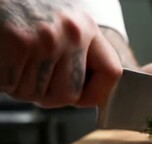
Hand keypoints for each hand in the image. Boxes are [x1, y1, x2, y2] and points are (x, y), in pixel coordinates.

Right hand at [0, 0, 121, 107]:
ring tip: (17, 61)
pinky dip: (5, 82)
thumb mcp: (64, 23)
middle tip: (35, 78)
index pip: (111, 73)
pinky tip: (5, 60)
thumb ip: (80, 52)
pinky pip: (13, 88)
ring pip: (37, 95)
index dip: (96, 93)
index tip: (83, 97)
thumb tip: (92, 91)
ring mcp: (46, 40)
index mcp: (86, 28)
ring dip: (22, 87)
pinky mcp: (19, 44)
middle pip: (68, 96)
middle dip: (48, 96)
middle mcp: (72, 33)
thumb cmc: (25, 9)